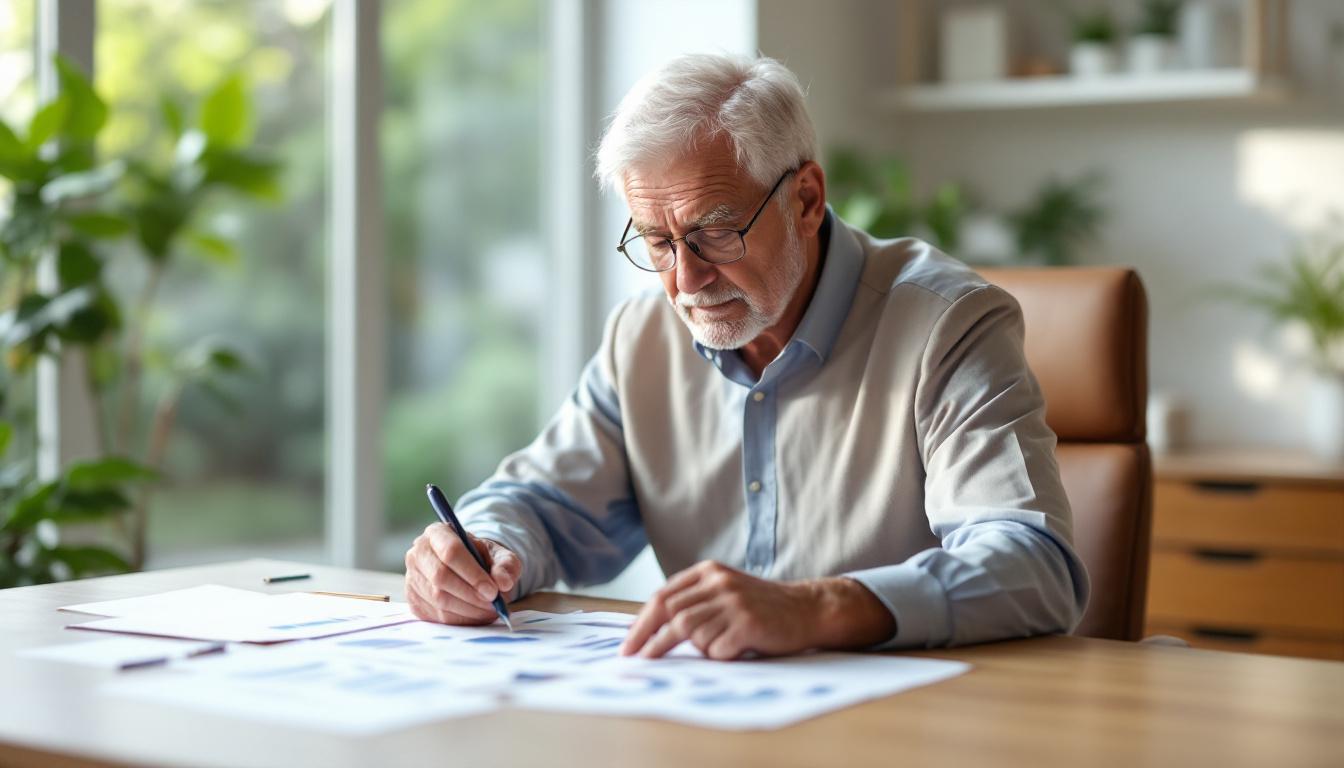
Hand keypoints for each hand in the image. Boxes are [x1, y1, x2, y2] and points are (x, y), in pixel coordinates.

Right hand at [404, 523, 521, 624]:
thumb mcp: (500, 555)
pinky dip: (461, 619)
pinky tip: (476, 615)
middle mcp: (418, 553)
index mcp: (437, 533)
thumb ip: (506, 565)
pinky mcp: (413, 600)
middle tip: (493, 603)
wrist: (467, 569)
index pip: (451, 551)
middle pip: (440, 577)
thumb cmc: (482, 559)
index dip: (472, 573)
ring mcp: (412, 577)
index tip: (493, 590)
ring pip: (438, 599)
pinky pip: (436, 615)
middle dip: (471, 594)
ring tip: (489, 610)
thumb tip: (503, 583)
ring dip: (468, 609)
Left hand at [620, 561, 894, 660]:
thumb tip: (650, 629)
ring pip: (692, 634)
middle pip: (671, 616)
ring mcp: (734, 602)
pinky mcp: (747, 623)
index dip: (641, 624)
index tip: (628, 647)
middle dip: (652, 642)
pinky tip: (737, 648)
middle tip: (639, 661)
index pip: (662, 597)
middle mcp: (719, 583)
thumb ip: (694, 601)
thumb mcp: (725, 592)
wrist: (807, 609)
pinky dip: (721, 656)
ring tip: (722, 644)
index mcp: (709, 571)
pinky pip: (717, 650)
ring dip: (701, 648)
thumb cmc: (761, 607)